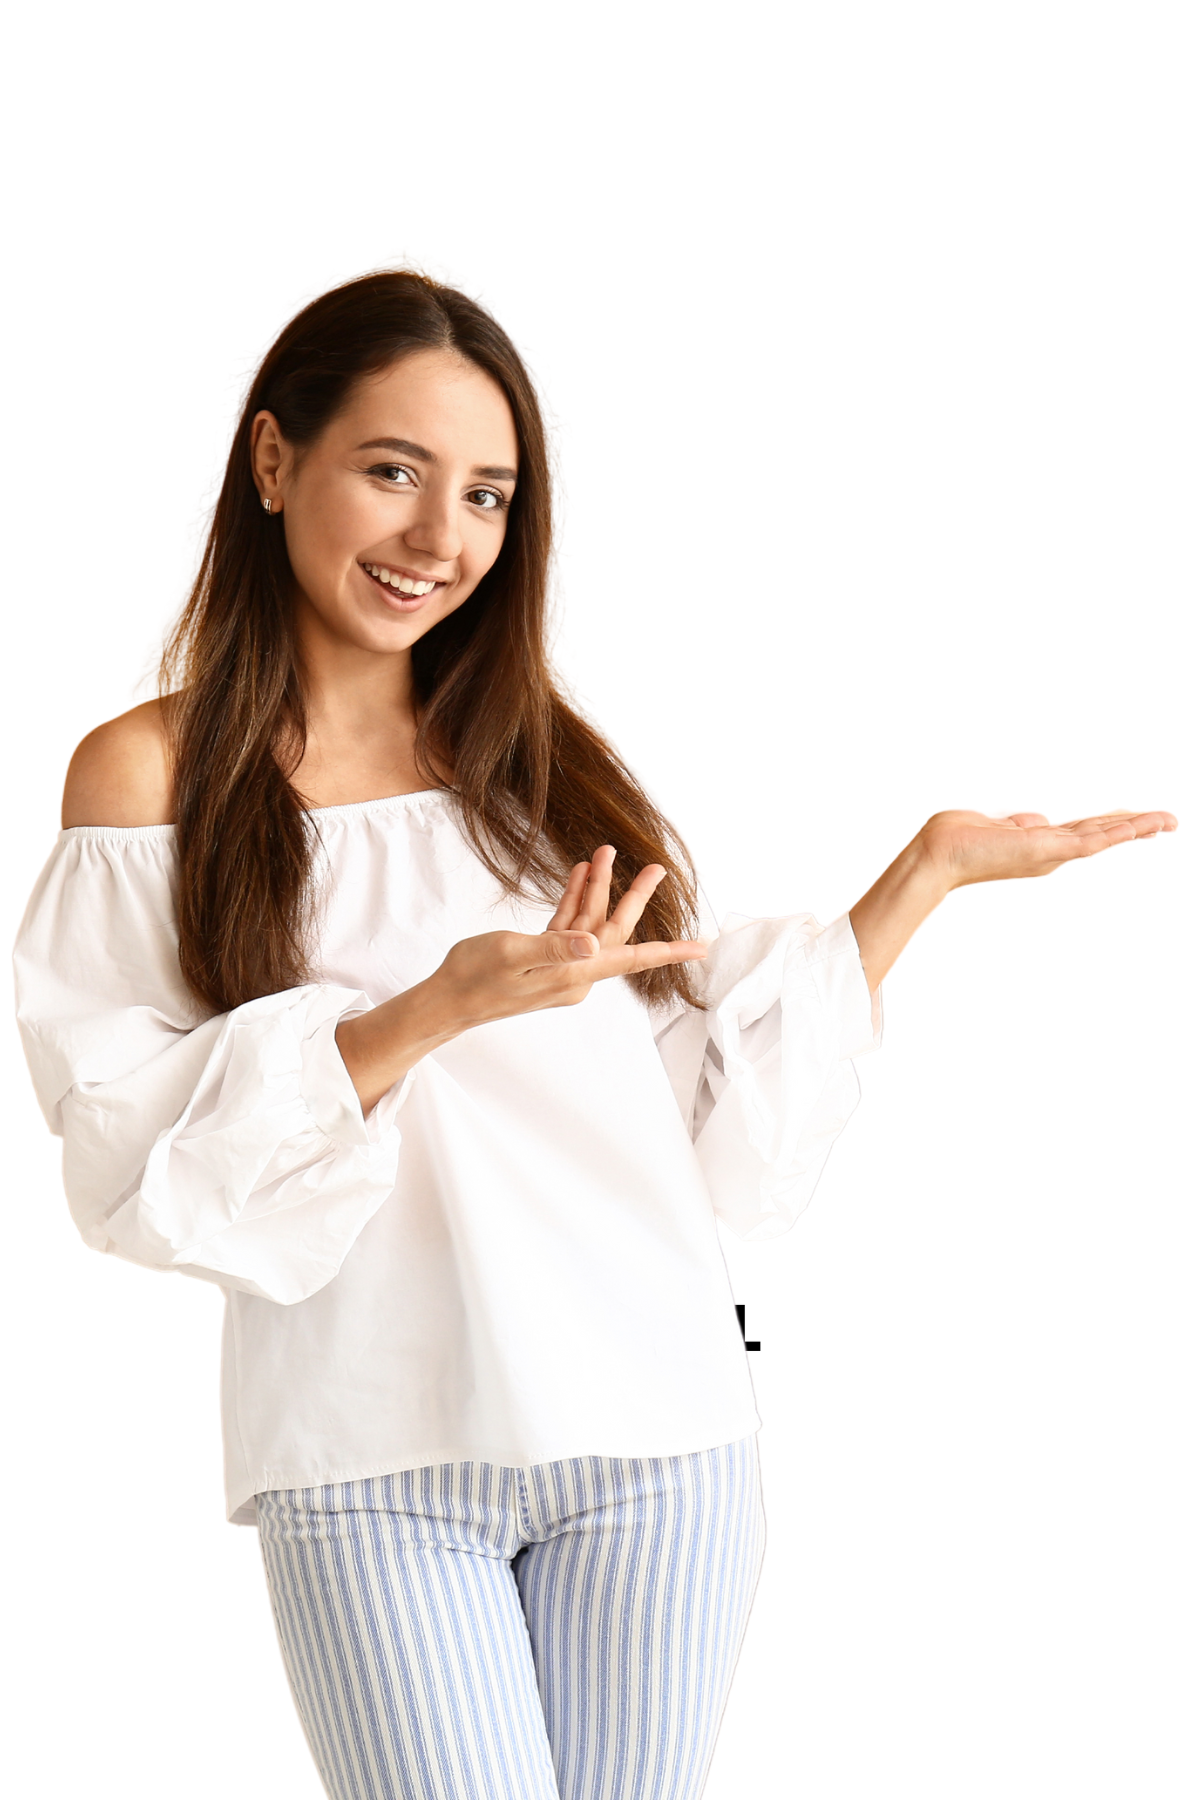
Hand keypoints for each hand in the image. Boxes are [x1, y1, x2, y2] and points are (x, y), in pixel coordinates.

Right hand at [336, 847, 706, 1112]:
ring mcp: (560, 965)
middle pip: (614, 931)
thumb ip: (555, 947)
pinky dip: (573, 900)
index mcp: (575, 974)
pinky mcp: (543, 957)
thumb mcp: (513, 954)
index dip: (668, 950)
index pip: (630, 958)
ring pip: (589, 922)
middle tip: (657, 868)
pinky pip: (567, 925)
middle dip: (633, 897)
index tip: (702, 947)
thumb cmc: (475, 977)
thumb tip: (592, 944)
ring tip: (604, 852)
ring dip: (596, 888)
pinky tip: (580, 875)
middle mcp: (574, 972)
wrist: (447, 999)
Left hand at [849, 805, 1177, 992]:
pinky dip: (1117, 832)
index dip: (1112, 824)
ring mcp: (1051, 852)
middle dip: (1136, 827)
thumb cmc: (957, 840)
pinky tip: (1139, 826)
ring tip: (1167, 821)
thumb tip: (1036, 819)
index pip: (1084, 831)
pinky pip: (1091, 840)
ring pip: (1104, 837)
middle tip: (1168, 821)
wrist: (939, 854)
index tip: (1137, 819)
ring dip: (1137, 827)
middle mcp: (1050, 852)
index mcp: (1039, 844)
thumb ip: (1020, 824)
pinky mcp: (1047, 850)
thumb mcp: (997, 826)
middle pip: (1102, 834)